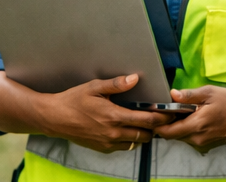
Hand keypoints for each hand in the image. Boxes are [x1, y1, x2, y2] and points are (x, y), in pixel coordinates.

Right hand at [34, 74, 176, 153]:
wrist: (55, 119)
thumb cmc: (73, 100)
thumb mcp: (94, 87)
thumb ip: (116, 84)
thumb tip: (134, 78)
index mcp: (114, 116)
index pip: (147, 120)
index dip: (162, 117)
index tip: (170, 113)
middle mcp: (114, 132)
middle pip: (146, 134)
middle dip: (155, 127)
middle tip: (159, 118)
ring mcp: (109, 142)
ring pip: (136, 142)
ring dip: (143, 134)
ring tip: (144, 123)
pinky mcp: (104, 148)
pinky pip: (124, 147)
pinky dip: (130, 139)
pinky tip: (126, 128)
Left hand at [152, 85, 225, 150]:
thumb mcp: (209, 92)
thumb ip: (189, 95)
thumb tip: (172, 94)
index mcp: (196, 124)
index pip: (167, 131)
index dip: (158, 123)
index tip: (155, 112)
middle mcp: (196, 137)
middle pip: (171, 134)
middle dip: (165, 123)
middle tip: (165, 108)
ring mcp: (200, 142)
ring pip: (178, 136)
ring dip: (174, 125)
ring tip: (176, 111)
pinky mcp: (203, 143)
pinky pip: (187, 136)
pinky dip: (183, 128)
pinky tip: (187, 116)